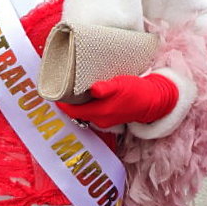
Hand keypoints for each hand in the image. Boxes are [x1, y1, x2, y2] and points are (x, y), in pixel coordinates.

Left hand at [57, 73, 177, 128]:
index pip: (71, 110)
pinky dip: (86, 104)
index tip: (53, 90)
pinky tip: (86, 93)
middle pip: (75, 112)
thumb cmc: (136, 91)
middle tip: (60, 86)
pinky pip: (92, 111)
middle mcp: (99, 119)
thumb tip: (94, 89)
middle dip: (67, 101)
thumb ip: (106, 88)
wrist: (153, 101)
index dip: (61, 102)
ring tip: (70, 87)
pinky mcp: (109, 117)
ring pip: (83, 112)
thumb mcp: (121, 85)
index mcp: (99, 112)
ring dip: (76, 102)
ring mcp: (104, 120)